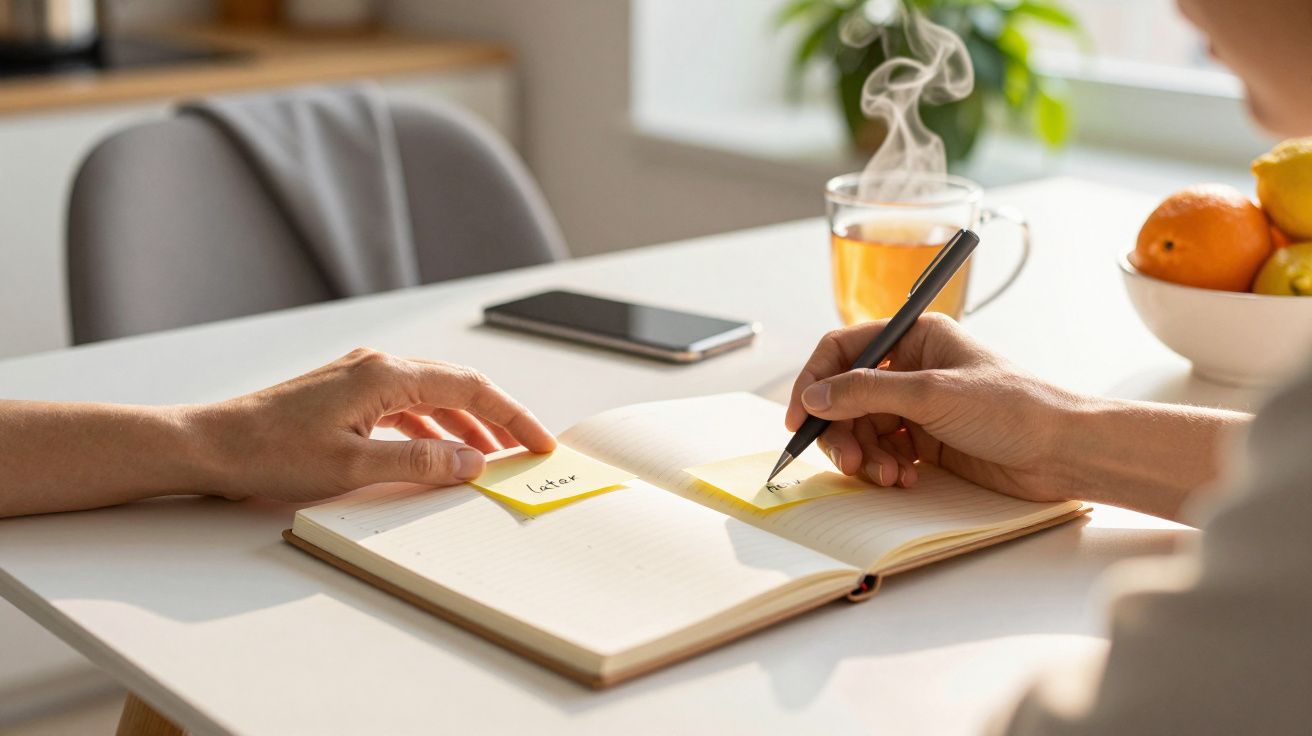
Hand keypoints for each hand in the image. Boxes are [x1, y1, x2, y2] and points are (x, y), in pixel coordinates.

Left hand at [190, 349, 555, 501]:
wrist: (210, 445)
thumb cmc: (270, 452)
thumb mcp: (353, 466)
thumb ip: (419, 464)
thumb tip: (470, 462)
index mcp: (385, 375)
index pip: (469, 388)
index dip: (511, 416)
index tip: (538, 441)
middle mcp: (376, 366)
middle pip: (456, 386)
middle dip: (495, 418)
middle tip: (525, 449)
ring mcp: (359, 378)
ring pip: (431, 397)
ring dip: (464, 426)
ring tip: (488, 458)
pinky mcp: (345, 395)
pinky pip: (406, 406)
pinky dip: (431, 428)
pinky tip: (437, 453)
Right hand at [785, 313, 1080, 502]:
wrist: (1063, 452)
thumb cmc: (1014, 407)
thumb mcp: (932, 393)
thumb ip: (865, 392)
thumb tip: (813, 396)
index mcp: (914, 336)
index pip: (842, 350)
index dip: (814, 381)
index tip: (798, 417)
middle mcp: (912, 367)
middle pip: (846, 396)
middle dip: (841, 431)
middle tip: (847, 461)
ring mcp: (918, 406)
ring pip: (862, 429)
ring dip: (865, 455)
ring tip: (887, 476)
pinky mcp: (927, 441)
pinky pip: (883, 453)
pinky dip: (884, 468)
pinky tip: (904, 479)